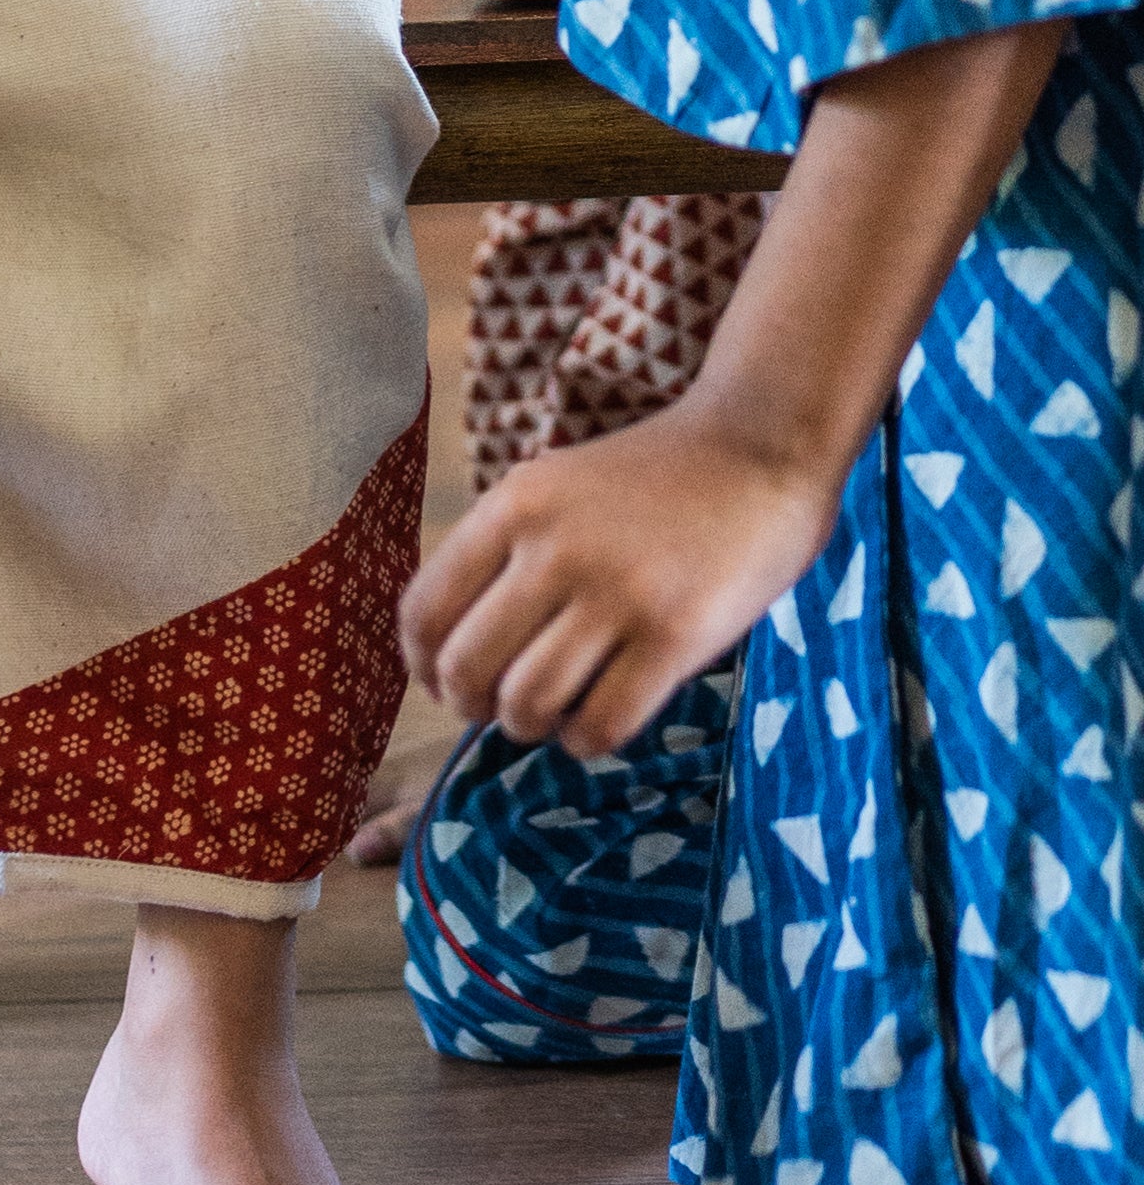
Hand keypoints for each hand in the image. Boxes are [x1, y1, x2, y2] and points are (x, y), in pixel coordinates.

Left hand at [398, 402, 834, 757]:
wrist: (762, 444)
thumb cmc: (654, 475)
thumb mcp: (553, 485)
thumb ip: (502, 550)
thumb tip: (448, 649)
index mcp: (513, 507)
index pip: (424, 611)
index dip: (422, 666)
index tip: (442, 684)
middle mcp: (554, 549)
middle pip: (467, 669)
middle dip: (471, 707)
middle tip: (497, 708)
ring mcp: (616, 593)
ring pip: (526, 704)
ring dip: (529, 727)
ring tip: (551, 714)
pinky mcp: (675, 635)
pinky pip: (600, 724)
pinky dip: (584, 740)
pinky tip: (596, 721)